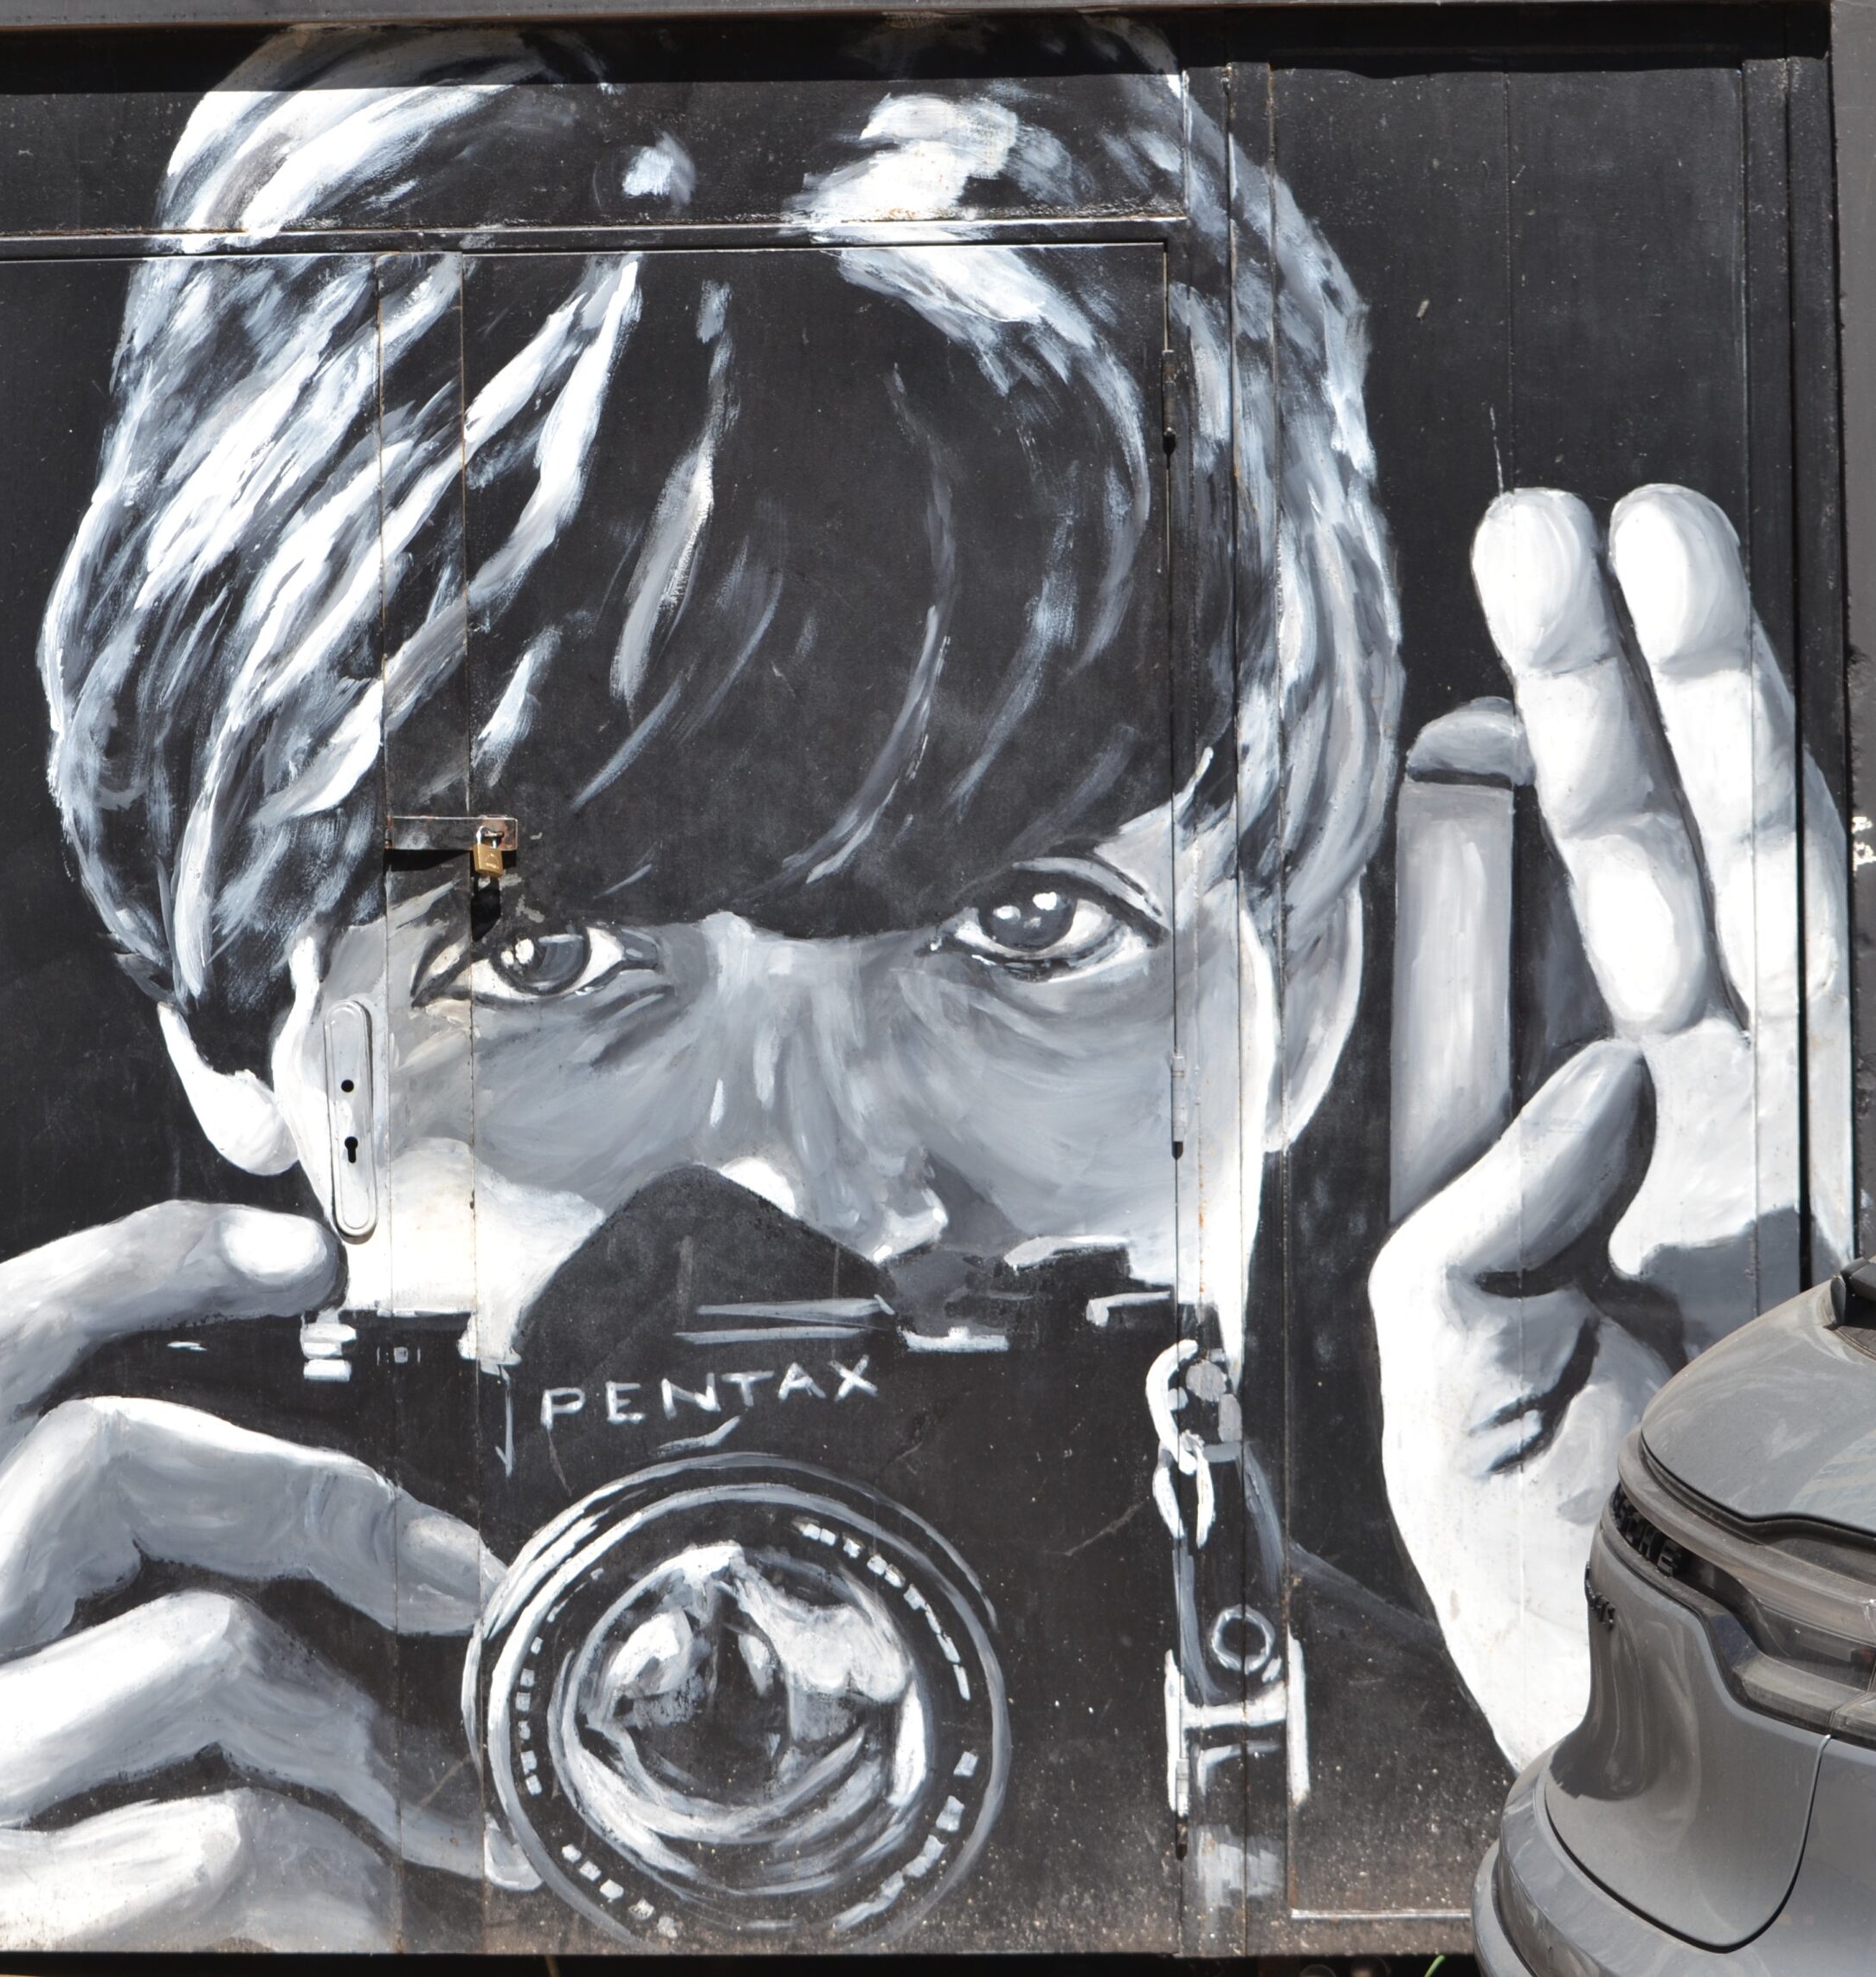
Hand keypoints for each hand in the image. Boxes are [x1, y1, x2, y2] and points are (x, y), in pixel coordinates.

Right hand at [0, 1201, 522, 1949]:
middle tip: (462, 1575)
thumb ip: (231, 1572)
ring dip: (357, 1725)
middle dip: (314, 1495)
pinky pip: (217, 1831)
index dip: (127, 1265)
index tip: (305, 1257)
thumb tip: (440, 1529)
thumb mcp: (167, 1678)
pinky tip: (367, 1907)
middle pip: (91, 1455)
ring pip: (196, 1645)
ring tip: (439, 1800)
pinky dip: (333, 1870)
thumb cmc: (147, 1844)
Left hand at [1371, 485, 1850, 1766]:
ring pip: (1794, 891)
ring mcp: (1834, 1154)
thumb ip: (1472, 1235)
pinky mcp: (1875, 1199)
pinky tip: (1823, 783)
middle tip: (1579, 527)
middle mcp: (1732, 1131)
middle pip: (1679, 857)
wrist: (1731, 1764)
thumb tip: (1589, 1074)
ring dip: (1740, 724)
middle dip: (1635, 687)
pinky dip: (1848, 894)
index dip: (1557, 774)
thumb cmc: (1583, 1610)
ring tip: (1677, 557)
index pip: (1580, 925)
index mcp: (1614, 1166)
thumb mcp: (1451, 1412)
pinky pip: (1875, 1020)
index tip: (1518, 631)